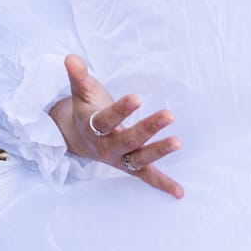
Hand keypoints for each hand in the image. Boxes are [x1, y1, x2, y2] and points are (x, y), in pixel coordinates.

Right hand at [48, 54, 182, 198]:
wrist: (77, 138)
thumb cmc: (84, 110)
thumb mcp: (80, 92)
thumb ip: (77, 76)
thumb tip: (70, 57)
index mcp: (94, 128)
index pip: (106, 120)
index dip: (121, 110)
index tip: (137, 98)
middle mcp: (107, 146)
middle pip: (128, 139)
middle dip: (148, 128)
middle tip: (169, 115)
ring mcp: (120, 159)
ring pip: (140, 159)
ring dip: (159, 152)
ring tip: (177, 142)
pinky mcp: (130, 166)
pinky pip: (146, 177)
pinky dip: (162, 184)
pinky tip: (179, 193)